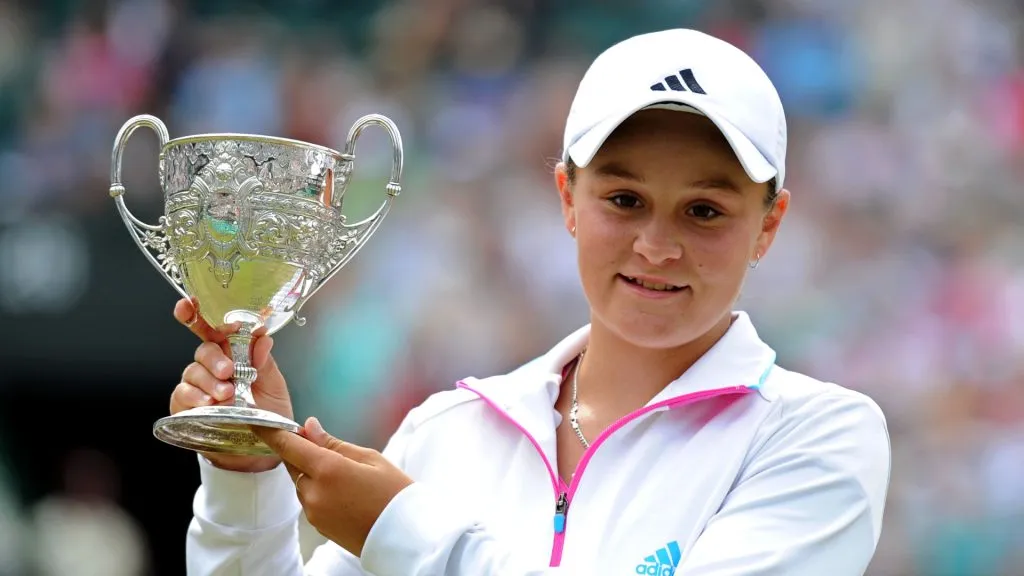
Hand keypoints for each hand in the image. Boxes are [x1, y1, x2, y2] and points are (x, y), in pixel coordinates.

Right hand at [169, 297, 294, 472]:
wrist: (260, 449)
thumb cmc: (268, 413)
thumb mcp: (274, 384)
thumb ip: (265, 361)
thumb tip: (261, 339)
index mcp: (233, 353)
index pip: (213, 327)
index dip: (199, 313)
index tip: (191, 303)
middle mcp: (212, 366)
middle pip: (202, 349)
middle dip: (213, 357)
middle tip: (228, 371)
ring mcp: (197, 386)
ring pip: (192, 371)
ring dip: (209, 381)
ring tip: (226, 395)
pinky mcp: (185, 406)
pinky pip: (182, 394)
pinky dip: (195, 397)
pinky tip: (207, 403)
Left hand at [256, 417, 413, 556]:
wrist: (405, 535)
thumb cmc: (394, 493)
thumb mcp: (370, 459)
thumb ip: (334, 443)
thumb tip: (309, 427)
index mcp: (328, 470)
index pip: (288, 445)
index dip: (270, 432)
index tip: (257, 422)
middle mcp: (314, 492)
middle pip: (293, 464)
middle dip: (302, 452)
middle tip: (323, 445)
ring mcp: (314, 512)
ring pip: (301, 482)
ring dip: (311, 473)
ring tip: (345, 474)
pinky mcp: (318, 525)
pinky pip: (309, 499)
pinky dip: (318, 489)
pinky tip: (344, 491)